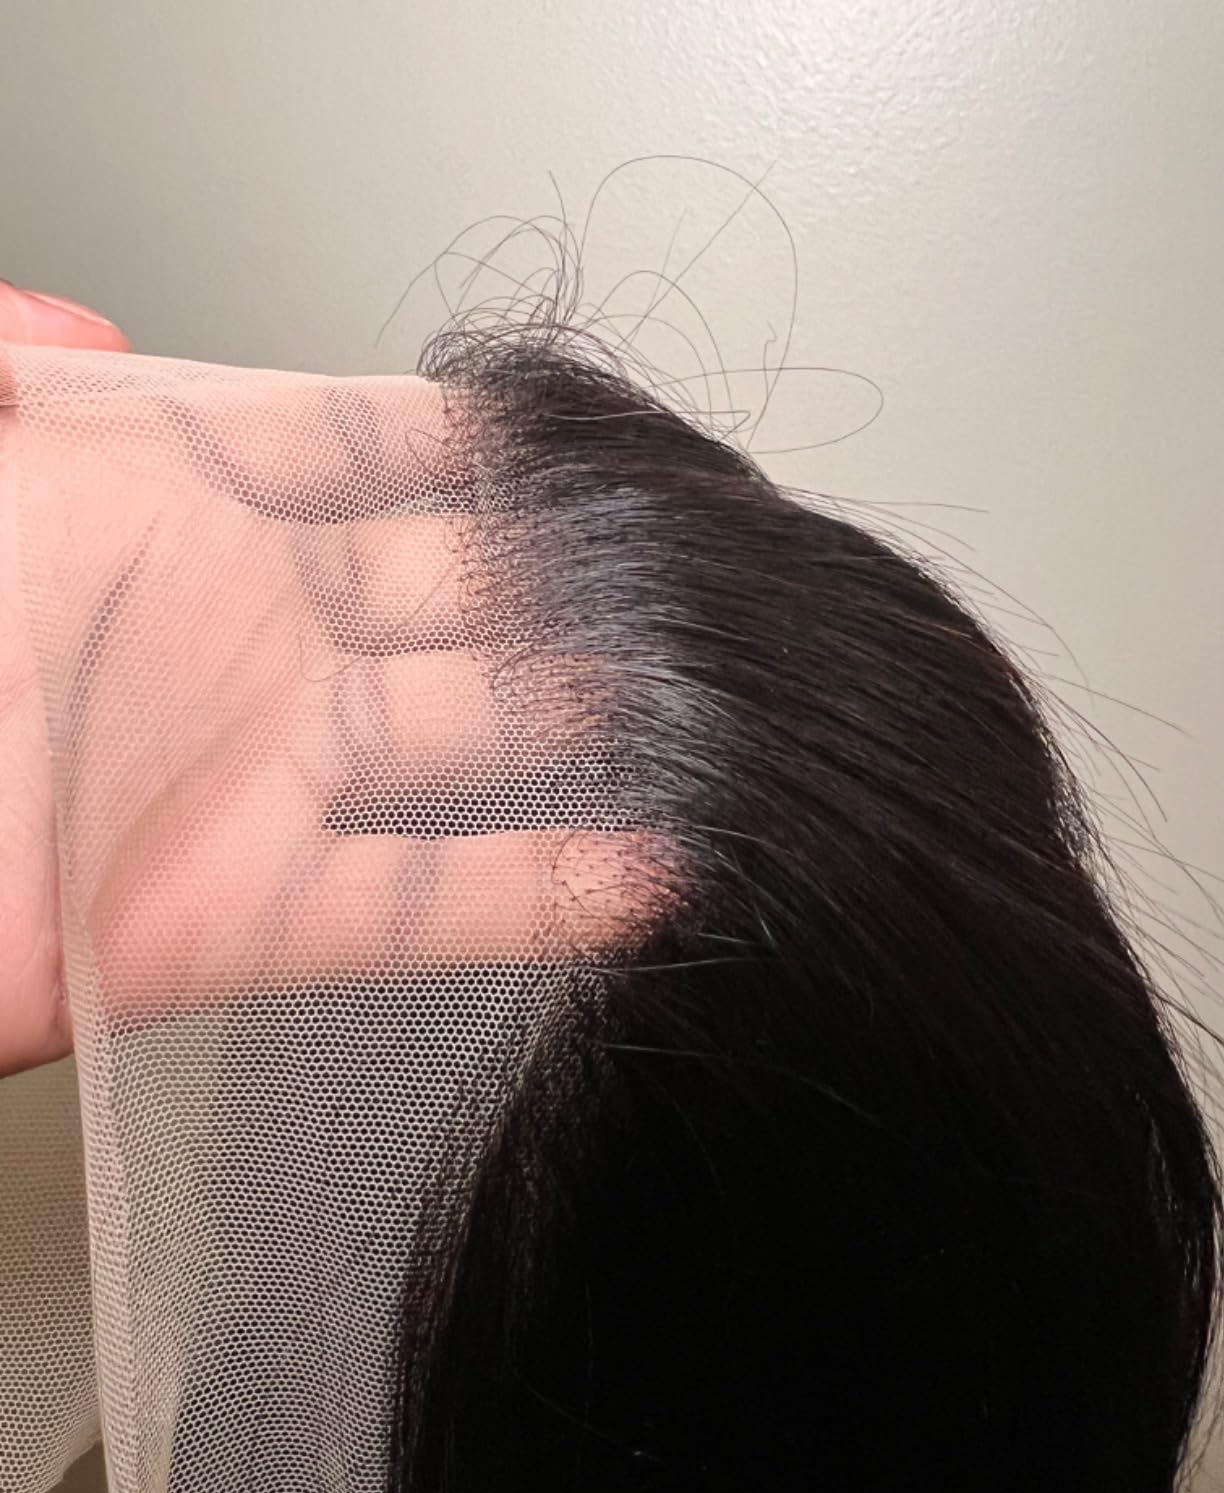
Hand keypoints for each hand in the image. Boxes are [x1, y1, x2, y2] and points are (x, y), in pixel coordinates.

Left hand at [2, 324, 655, 1074]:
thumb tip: (76, 310)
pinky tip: (645, 876)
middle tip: (673, 573)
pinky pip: (426, 904)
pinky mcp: (248, 915)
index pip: (357, 439)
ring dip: (582, 729)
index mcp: (150, 491)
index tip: (578, 433)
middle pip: (448, 585)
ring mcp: (253, 772)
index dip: (472, 435)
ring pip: (464, 738)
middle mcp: (229, 626)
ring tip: (699, 713)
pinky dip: (544, 895)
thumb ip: (4, 356)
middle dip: (563, 577)